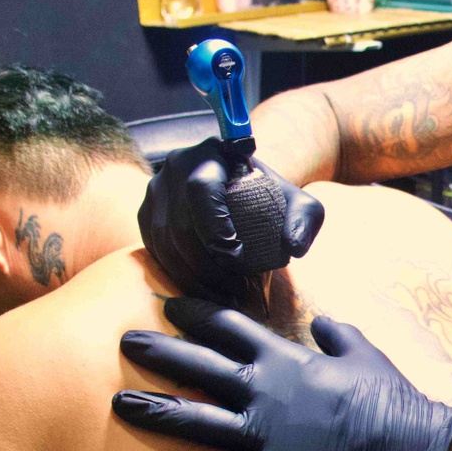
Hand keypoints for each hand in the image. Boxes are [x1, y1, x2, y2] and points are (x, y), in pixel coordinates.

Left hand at [112, 297, 451, 450]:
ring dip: (154, 411)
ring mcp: (263, 436)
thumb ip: (338, 334)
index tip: (168, 306)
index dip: (195, 315)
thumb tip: (324, 320)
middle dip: (158, 352)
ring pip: (193, 419)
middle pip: (198, 365)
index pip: (228, 327)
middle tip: (125, 342)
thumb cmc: (392, 399)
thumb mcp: (366, 353)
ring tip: (119, 405)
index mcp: (286, 360)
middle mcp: (265, 392)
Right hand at [138, 137, 324, 302]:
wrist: (243, 191)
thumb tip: (293, 246)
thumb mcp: (299, 204)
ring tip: (223, 296)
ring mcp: (156, 190)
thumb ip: (304, 220)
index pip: (201, 188)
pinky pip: (155, 250)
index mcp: (212, 154)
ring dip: (193, 276)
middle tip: (234, 290)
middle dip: (207, 265)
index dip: (214, 225)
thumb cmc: (271, 198)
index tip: (236, 256)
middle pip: (179, 223)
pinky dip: (178, 275)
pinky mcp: (146, 214)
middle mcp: (176, 166)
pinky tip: (204, 291)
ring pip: (164, 242)